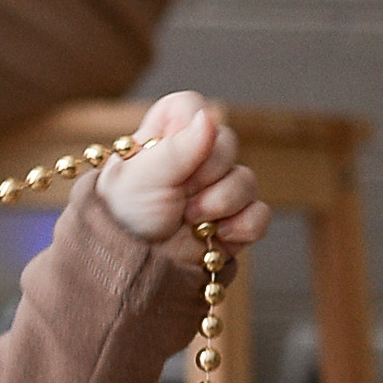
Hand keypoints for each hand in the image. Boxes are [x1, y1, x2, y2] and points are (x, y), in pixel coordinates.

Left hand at [94, 92, 268, 255]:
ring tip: (191, 221)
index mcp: (161, 141)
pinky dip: (243, 226)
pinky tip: (217, 235)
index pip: (190, 108)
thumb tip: (208, 118)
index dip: (190, 123)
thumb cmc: (122, 221)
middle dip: (207, 172)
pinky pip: (259, 214)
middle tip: (181, 195)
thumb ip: (177, 147)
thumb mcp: (142, 178)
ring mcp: (214, 193)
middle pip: (227, 142)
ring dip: (221, 202)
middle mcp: (191, 163)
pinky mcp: (232, 224)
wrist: (130, 275)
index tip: (178, 146)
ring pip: (247, 179)